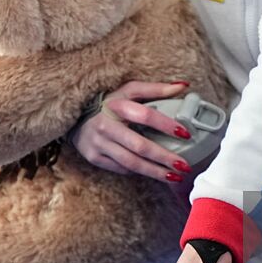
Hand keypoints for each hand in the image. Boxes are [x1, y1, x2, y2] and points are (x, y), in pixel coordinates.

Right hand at [68, 80, 193, 181]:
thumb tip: (183, 86)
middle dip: (163, 157)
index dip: (166, 125)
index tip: (185, 133)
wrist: (76, 117)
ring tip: (174, 176)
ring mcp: (99, 143)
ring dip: (155, 171)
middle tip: (183, 165)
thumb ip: (156, 89)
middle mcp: (106, 125)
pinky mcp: (94, 157)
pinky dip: (139, 171)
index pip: (145, 115)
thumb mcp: (129, 91)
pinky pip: (121, 168)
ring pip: (131, 162)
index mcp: (117, 105)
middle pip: (139, 145)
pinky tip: (154, 173)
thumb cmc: (109, 103)